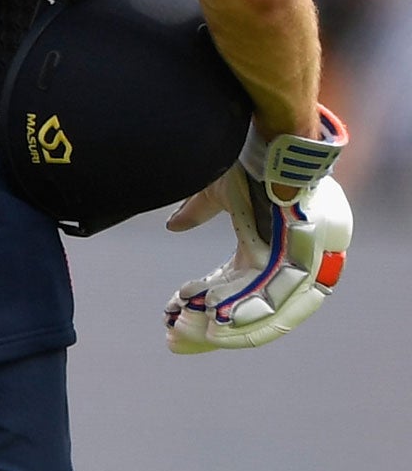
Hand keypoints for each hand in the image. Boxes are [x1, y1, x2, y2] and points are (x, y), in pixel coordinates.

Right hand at [163, 110, 351, 351]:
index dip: (203, 302)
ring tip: (180, 335)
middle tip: (172, 337)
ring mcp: (292, 262)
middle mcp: (282, 259)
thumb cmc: (247, 153)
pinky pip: (271, 303)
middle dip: (206, 326)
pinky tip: (207, 324)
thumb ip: (197, 211)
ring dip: (217, 328)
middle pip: (246, 307)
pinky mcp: (299, 260)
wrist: (269, 133)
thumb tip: (172, 226)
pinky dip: (239, 317)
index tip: (171, 312)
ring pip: (257, 313)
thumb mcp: (214, 189)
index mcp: (266, 245)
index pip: (234, 286)